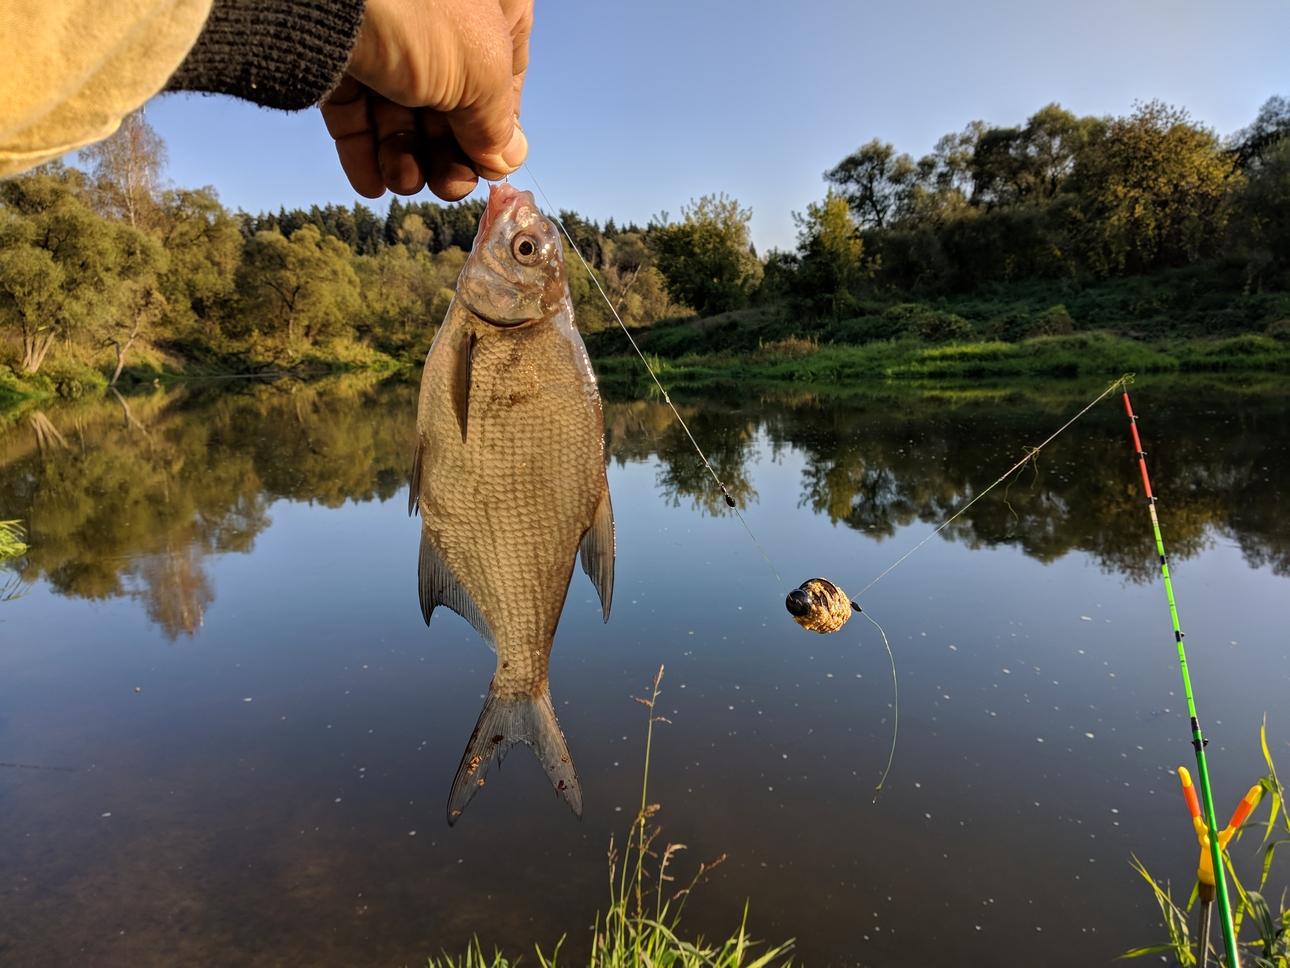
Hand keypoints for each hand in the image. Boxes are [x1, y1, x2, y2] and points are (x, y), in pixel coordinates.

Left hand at [321, 0, 531, 200]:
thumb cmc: (420, 14)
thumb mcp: (482, 75)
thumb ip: (497, 124)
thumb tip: (506, 160)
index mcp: (489, 3)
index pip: (506, 74)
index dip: (499, 126)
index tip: (488, 165)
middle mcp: (439, 14)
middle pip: (452, 101)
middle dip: (447, 154)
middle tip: (446, 186)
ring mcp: (386, 32)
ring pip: (401, 109)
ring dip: (406, 158)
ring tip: (403, 181)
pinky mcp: (337, 51)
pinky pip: (354, 107)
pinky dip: (363, 149)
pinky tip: (371, 184)